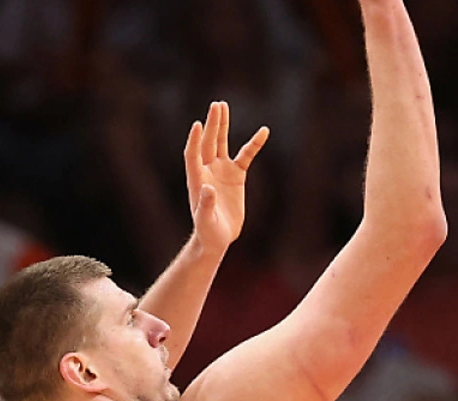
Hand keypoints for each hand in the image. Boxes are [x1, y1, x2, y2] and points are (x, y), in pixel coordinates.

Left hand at [183, 102, 269, 253]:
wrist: (218, 238)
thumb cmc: (208, 231)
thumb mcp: (205, 221)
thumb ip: (205, 205)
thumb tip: (207, 188)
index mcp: (197, 179)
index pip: (193, 154)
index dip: (195, 140)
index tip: (198, 125)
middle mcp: (207, 170)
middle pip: (208, 142)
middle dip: (212, 124)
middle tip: (217, 105)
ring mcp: (221, 171)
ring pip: (221, 143)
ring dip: (222, 126)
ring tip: (223, 106)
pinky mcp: (235, 176)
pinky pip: (246, 156)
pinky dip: (254, 145)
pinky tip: (264, 132)